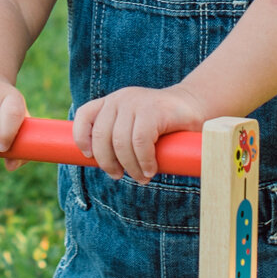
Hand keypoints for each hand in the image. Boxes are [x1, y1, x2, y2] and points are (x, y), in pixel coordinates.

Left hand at [73, 85, 206, 181]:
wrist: (195, 105)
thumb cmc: (162, 123)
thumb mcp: (134, 125)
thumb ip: (118, 136)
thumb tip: (101, 165)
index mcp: (111, 102)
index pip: (85, 116)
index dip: (81, 137)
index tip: (89, 157)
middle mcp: (120, 99)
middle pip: (102, 136)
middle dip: (107, 162)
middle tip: (119, 176)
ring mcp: (136, 102)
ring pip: (121, 142)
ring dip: (129, 166)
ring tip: (141, 178)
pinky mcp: (154, 110)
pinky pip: (140, 141)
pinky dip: (143, 161)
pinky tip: (149, 170)